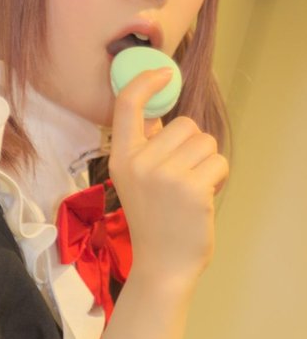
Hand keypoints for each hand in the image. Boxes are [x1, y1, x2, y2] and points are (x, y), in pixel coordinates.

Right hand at [108, 69, 228, 288]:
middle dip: (192, 145)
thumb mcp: (135, 181)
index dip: (145, 82)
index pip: (126, 106)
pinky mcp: (192, 188)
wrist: (161, 265)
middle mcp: (140, 164)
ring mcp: (166, 175)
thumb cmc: (153, 222)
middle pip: (184, 124)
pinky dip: (218, 177)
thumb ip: (145, 147)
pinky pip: (218, 161)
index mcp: (121, 159)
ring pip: (205, 141)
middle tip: (183, 176)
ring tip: (193, 188)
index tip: (163, 73)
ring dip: (207, 162)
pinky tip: (204, 197)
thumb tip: (158, 114)